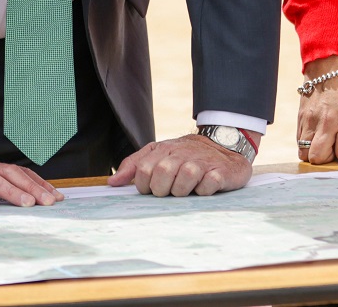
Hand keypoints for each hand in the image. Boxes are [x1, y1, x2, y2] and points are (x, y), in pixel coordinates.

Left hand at [110, 132, 252, 196]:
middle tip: (169, 191)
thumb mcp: (158, 154)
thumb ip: (134, 165)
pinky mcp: (221, 172)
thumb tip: (113, 182)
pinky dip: (204, 191)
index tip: (151, 189)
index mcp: (164, 149)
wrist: (224, 146)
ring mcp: (202, 162)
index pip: (143, 169)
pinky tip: (204, 188)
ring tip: (186, 190)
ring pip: (185, 179)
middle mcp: (183, 153)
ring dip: (183, 191)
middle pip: (163, 173)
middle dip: (162, 189)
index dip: (144, 185)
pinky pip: (208, 185)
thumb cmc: (185, 156)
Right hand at [297, 56, 337, 164]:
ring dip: (315, 153)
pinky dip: (306, 144)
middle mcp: (329, 121)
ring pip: (306, 153)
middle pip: (320, 158)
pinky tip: (316, 135)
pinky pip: (299, 142)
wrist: (327, 64)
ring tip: (324, 143)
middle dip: (329, 159)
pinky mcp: (300, 117)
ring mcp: (312, 120)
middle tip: (335, 147)